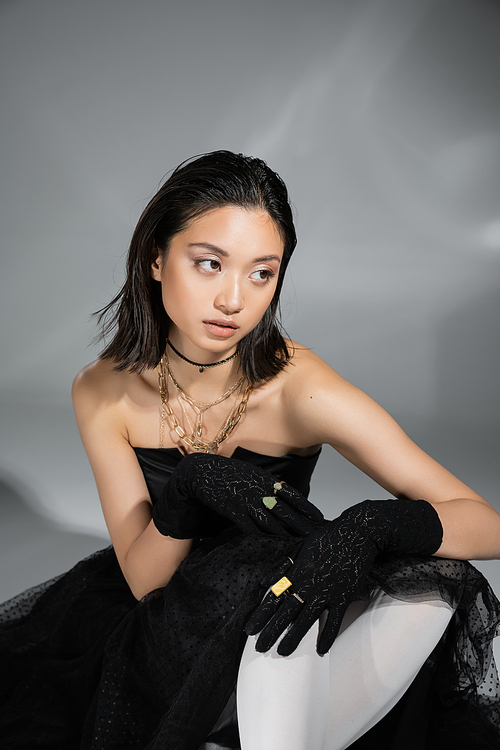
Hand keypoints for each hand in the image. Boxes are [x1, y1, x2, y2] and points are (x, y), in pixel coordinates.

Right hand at [152, 452, 323, 538]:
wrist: (201, 472)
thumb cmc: (227, 474)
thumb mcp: (251, 475)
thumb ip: (266, 485)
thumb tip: (282, 493)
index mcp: (267, 481)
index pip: (293, 496)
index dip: (307, 508)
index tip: (320, 518)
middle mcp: (261, 491)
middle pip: (288, 512)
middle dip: (304, 525)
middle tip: (319, 535)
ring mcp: (248, 502)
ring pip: (273, 522)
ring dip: (289, 535)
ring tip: (302, 545)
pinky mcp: (235, 512)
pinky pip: (253, 528)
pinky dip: (265, 537)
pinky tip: (275, 546)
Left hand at [246, 498, 442, 655]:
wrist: (357, 533)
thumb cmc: (328, 537)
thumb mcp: (300, 547)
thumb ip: (282, 566)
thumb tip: (264, 581)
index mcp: (297, 571)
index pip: (274, 597)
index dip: (260, 614)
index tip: (250, 628)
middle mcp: (309, 584)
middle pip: (286, 612)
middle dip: (271, 631)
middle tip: (259, 648)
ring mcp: (327, 591)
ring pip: (306, 620)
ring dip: (293, 638)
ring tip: (282, 652)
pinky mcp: (344, 596)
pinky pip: (334, 621)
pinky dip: (328, 636)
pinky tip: (322, 651)